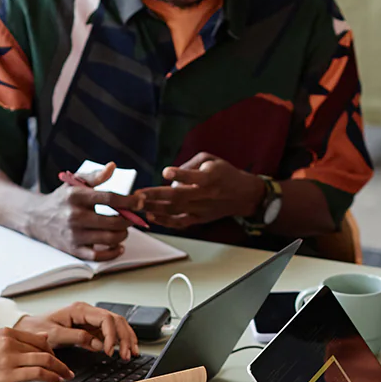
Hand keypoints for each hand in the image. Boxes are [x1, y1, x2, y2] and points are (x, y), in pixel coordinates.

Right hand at [0, 325, 74, 381]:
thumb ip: (19, 339)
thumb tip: (44, 335)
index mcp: (6, 332)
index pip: (39, 338)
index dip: (52, 350)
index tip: (57, 358)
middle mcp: (9, 342)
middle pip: (44, 349)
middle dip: (58, 361)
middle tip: (66, 369)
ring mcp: (9, 358)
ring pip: (44, 360)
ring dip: (59, 369)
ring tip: (65, 376)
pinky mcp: (8, 374)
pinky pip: (37, 374)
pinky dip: (51, 377)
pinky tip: (55, 381)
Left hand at [16, 303, 138, 359]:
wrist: (28, 329)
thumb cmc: (38, 329)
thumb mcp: (55, 335)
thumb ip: (77, 338)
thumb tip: (97, 345)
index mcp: (80, 310)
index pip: (105, 318)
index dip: (112, 335)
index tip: (110, 351)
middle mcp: (87, 312)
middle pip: (115, 320)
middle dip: (124, 337)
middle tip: (127, 354)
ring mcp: (90, 320)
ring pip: (116, 325)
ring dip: (125, 338)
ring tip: (131, 353)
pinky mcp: (89, 328)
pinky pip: (109, 333)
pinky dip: (118, 341)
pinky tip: (123, 350)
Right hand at [29, 161, 135, 260]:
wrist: (37, 217)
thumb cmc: (62, 198)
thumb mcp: (74, 181)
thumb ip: (95, 175)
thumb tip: (112, 167)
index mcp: (77, 196)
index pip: (109, 198)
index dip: (129, 201)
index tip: (140, 202)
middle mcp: (75, 216)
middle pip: (113, 221)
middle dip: (129, 220)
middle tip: (132, 217)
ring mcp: (74, 234)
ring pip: (109, 239)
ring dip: (123, 235)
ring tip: (124, 229)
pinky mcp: (73, 249)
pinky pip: (98, 255)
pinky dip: (112, 253)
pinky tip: (119, 246)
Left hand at [133, 153, 265, 229]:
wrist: (243, 194)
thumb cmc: (225, 173)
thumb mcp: (210, 159)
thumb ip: (189, 165)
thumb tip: (169, 176)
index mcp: (211, 176)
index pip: (194, 176)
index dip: (180, 175)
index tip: (166, 172)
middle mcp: (206, 194)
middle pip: (178, 197)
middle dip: (156, 196)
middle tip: (137, 195)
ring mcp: (202, 209)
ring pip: (175, 210)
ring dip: (154, 208)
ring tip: (137, 205)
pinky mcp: (200, 219)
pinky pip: (180, 222)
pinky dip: (165, 221)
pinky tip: (151, 217)